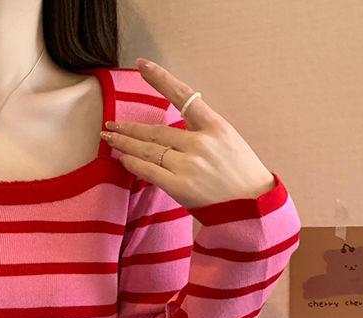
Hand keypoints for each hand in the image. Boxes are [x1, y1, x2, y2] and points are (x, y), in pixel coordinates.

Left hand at [99, 57, 276, 207]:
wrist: (251, 206)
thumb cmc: (240, 173)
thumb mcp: (228, 141)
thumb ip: (201, 131)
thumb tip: (170, 131)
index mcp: (215, 126)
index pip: (183, 95)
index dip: (160, 79)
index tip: (141, 65)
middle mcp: (200, 142)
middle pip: (156, 131)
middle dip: (129, 128)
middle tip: (110, 125)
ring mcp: (189, 165)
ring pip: (148, 150)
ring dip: (125, 144)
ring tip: (110, 140)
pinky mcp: (180, 186)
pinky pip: (149, 171)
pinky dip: (133, 164)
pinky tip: (122, 159)